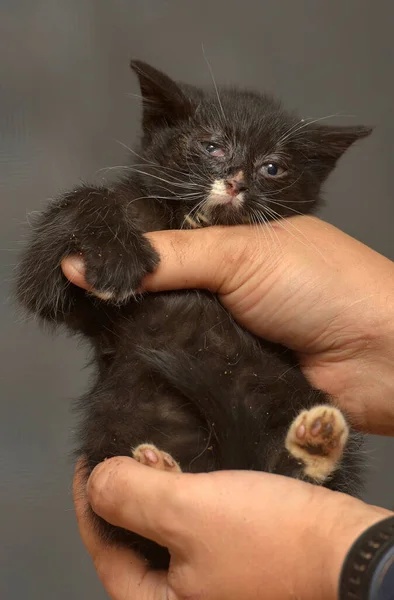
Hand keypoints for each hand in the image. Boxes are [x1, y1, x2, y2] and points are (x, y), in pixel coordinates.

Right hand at [63, 216, 393, 433]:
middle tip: (77, 303)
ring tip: (97, 337)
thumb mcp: (238, 254)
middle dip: (123, 296)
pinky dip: (162, 369)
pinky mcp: (225, 371)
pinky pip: (182, 369)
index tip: (71, 260)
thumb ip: (163, 259)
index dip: (118, 250)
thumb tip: (81, 264)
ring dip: (140, 336)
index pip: (157, 240)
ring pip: (163, 331)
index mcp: (225, 241)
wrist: (382, 359)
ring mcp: (222, 329)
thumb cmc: (324, 286)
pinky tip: (130, 368)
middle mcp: (220, 285)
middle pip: (155, 289)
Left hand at [74, 456, 390, 599]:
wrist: (346, 547)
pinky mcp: (233, 562)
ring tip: (148, 454)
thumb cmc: (270, 537)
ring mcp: (210, 583)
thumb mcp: (189, 512)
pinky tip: (186, 469)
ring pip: (162, 533)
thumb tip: (97, 482)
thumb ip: (131, 497)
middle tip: (118, 453)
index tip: (88, 459)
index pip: (103, 550)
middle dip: (121, 494)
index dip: (89, 500)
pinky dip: (182, 496)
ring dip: (153, 491)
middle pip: (131, 543)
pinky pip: (192, 529)